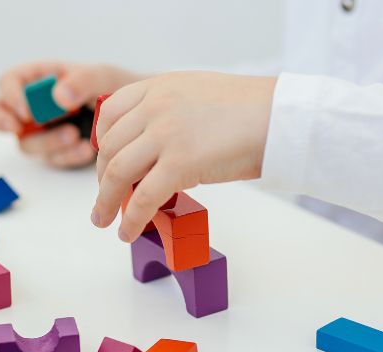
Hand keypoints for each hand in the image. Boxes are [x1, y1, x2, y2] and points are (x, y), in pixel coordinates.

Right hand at [0, 62, 144, 167]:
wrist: (142, 117)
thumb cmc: (118, 88)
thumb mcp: (103, 76)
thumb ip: (81, 80)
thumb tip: (58, 96)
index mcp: (40, 78)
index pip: (8, 82)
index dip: (10, 96)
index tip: (27, 110)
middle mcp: (35, 105)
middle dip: (2, 121)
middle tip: (17, 127)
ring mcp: (43, 131)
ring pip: (27, 143)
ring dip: (47, 142)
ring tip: (76, 136)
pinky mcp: (58, 153)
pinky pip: (52, 160)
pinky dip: (67, 156)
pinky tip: (87, 150)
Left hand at [91, 71, 275, 241]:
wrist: (280, 116)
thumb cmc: (250, 111)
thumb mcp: (197, 96)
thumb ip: (169, 114)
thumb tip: (154, 151)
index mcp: (158, 87)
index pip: (110, 115)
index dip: (102, 146)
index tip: (105, 166)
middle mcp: (155, 106)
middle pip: (109, 148)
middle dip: (102, 179)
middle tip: (105, 200)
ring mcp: (165, 134)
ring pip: (117, 173)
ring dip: (106, 202)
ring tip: (105, 221)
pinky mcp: (180, 163)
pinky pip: (143, 198)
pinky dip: (131, 219)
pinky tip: (127, 233)